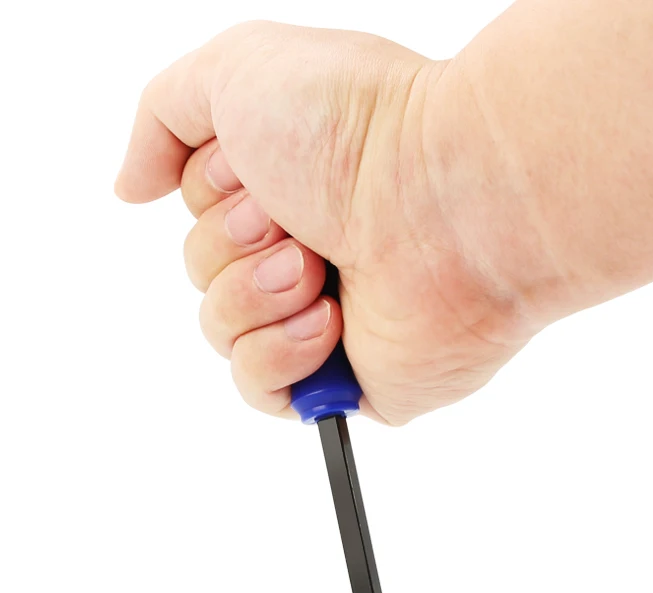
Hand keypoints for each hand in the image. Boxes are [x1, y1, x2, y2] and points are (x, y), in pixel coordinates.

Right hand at [115, 21, 542, 424]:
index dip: (209, 195)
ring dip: (253, 296)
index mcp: (289, 182)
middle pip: (202, 272)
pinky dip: (277, 354)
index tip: (255, 174)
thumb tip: (132, 185)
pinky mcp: (348, 380)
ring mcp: (328, 317)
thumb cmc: (361, 128)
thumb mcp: (234, 71)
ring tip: (319, 269)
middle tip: (294, 224)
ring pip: (220, 331)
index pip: (198, 211)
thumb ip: (163, 116)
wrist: (448, 203)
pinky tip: (329, 322)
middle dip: (231, 246)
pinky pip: (260, 390)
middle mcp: (309, 247)